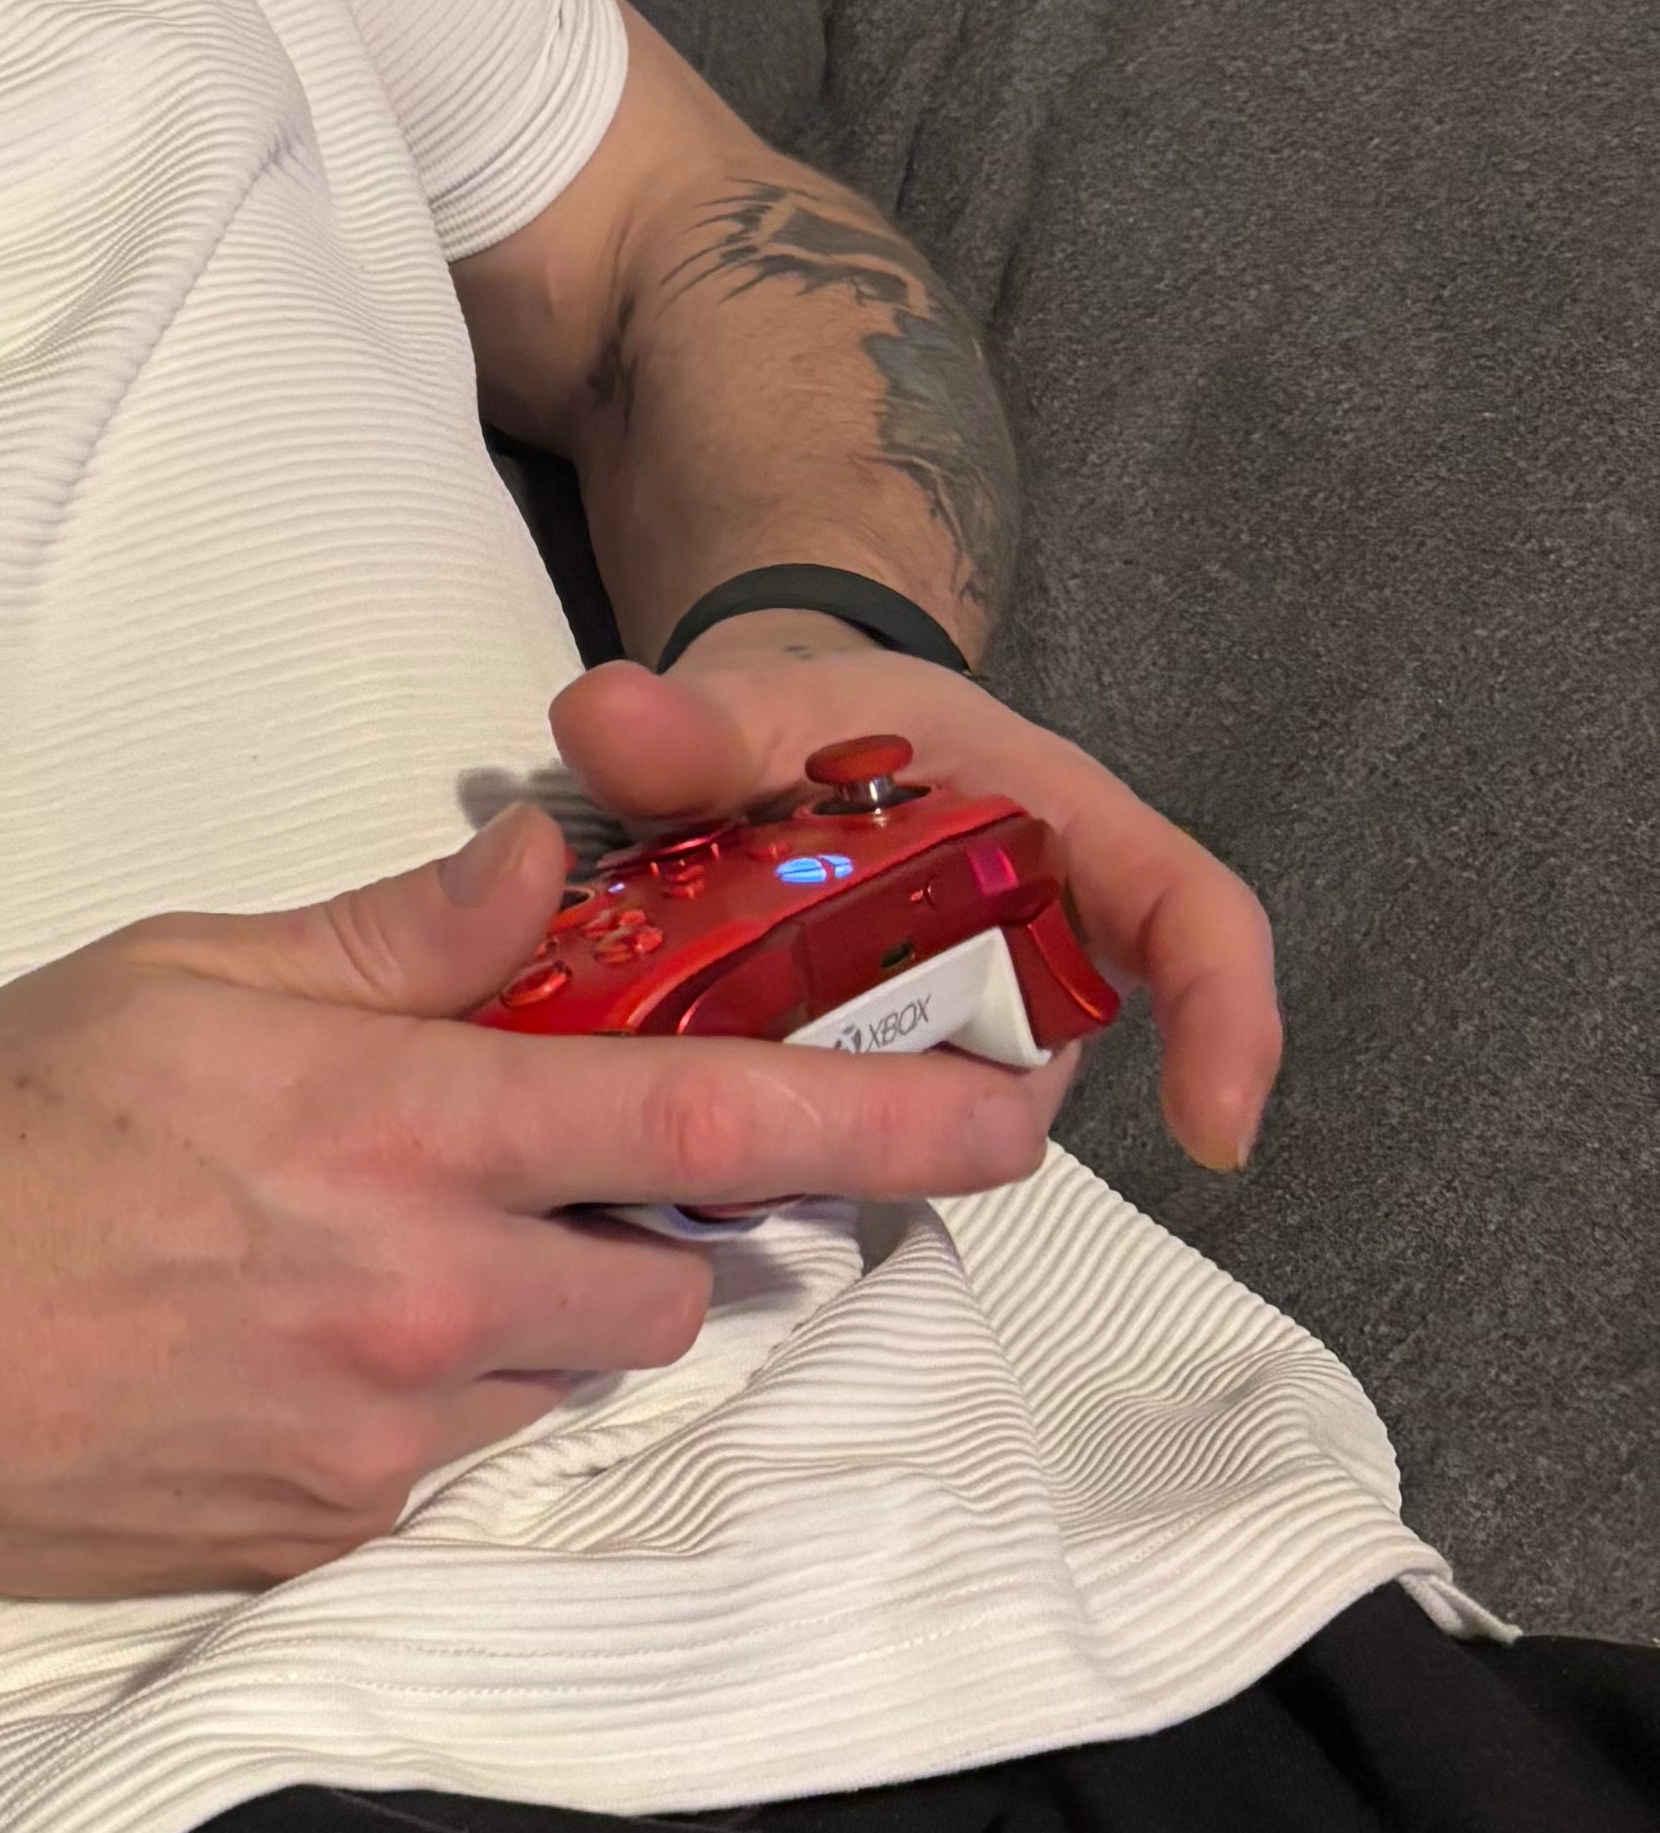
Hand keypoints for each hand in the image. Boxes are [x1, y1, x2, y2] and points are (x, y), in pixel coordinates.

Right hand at [0, 798, 1066, 1609]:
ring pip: (559, 1378)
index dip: (883, 1124)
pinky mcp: (318, 1544)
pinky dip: (420, 1391)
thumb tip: (544, 871)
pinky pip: (446, 1458)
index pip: (706, 1135)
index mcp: (394, 1136)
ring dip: (536, 1312)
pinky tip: (281, 1340)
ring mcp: (375, 1446)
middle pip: (666, 1289)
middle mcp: (420, 1307)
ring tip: (377, 1249)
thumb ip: (386, 939)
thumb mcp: (171, 974)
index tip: (1015, 1118)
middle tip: (541, 1161)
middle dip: (653, 1232)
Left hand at [558, 630, 1277, 1173]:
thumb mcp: (761, 698)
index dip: (1226, 1021)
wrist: (756, 744)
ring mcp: (965, 1017)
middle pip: (1037, 1054)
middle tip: (798, 1110)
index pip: (1191, 917)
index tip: (1212, 1134)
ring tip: (711, 1102)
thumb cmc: (816, 719)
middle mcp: (1037, 941)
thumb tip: (607, 718)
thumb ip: (690, 719)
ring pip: (936, 1113)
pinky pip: (856, 1129)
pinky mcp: (885, 1073)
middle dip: (931, 1102)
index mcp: (1063, 824)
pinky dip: (778, 1134)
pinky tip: (688, 1129)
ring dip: (835, 1125)